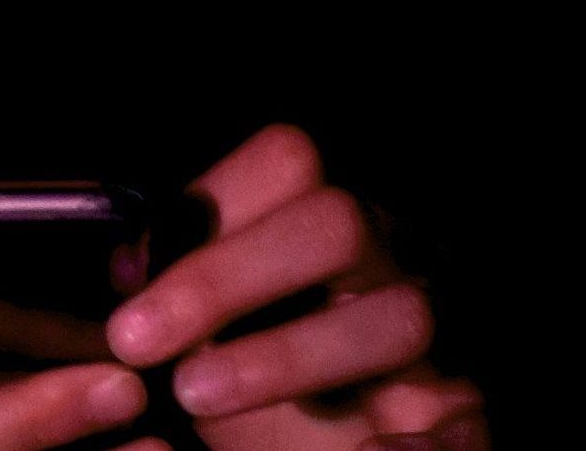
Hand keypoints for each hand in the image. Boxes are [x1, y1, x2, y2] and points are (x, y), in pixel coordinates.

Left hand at [101, 127, 482, 450]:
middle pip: (337, 222)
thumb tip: (125, 267)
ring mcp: (433, 344)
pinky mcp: (461, 420)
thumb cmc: (260, 384)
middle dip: (228, 275)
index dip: (213, 200)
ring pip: (398, 316)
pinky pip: (457, 424)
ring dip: (286, 355)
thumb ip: (178, 296)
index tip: (128, 274)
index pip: (290, 163)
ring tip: (198, 393)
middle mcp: (389, 267)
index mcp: (325, 231)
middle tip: (135, 338)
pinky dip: (407, 444)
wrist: (339, 449)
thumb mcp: (211, 335)